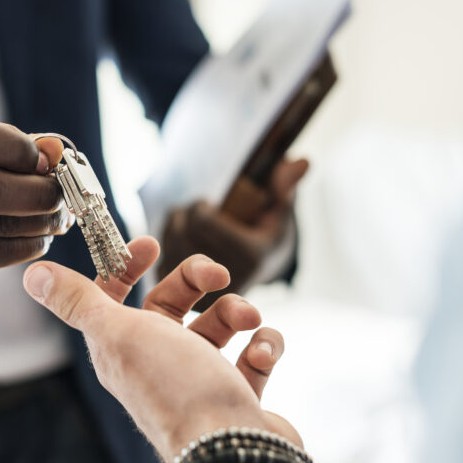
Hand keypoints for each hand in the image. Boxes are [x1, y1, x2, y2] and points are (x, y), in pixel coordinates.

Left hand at [23, 236, 300, 462]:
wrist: (233, 450)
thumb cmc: (175, 389)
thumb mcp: (117, 334)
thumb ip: (78, 301)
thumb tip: (32, 274)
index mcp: (121, 347)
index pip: (114, 297)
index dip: (127, 267)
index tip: (151, 245)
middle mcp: (157, 362)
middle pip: (171, 304)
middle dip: (196, 280)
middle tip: (218, 275)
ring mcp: (198, 380)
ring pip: (217, 326)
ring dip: (236, 311)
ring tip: (248, 320)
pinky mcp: (236, 395)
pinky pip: (252, 355)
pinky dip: (263, 346)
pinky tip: (262, 352)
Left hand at [160, 158, 308, 309]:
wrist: (255, 274)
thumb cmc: (267, 234)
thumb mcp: (279, 211)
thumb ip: (285, 186)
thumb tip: (302, 161)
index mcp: (250, 257)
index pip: (202, 221)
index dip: (199, 206)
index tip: (208, 204)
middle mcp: (226, 280)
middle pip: (182, 230)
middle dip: (186, 214)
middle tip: (198, 213)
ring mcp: (203, 294)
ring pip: (168, 244)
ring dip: (174, 227)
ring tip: (190, 226)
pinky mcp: (184, 301)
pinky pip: (160, 261)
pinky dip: (166, 247)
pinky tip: (181, 243)